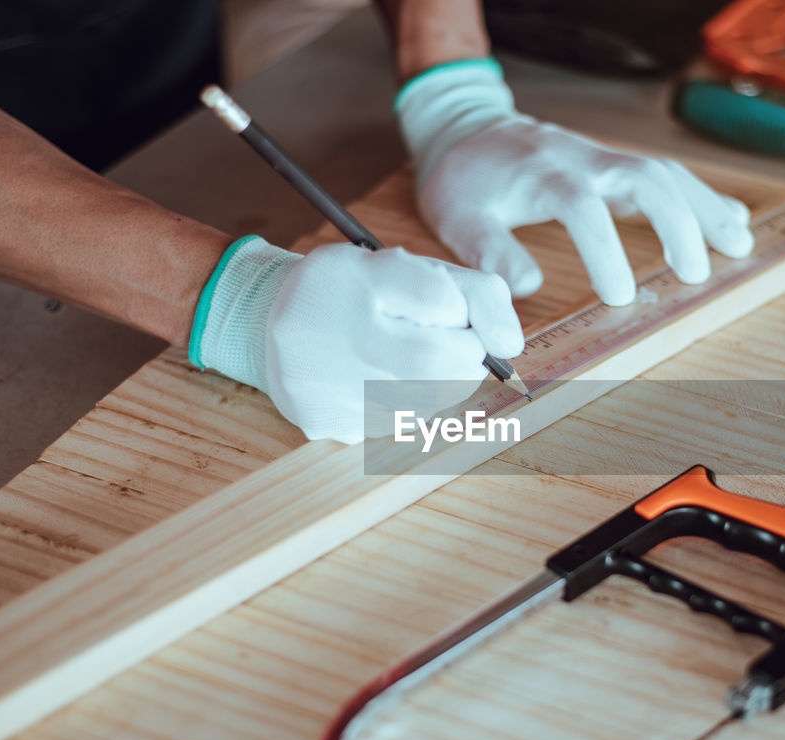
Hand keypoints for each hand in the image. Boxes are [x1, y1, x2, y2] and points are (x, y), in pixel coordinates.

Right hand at [189, 236, 522, 442]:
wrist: (271, 319)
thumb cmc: (360, 291)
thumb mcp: (416, 270)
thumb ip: (477, 294)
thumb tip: (512, 347)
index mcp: (354, 280)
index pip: (444, 302)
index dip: (463, 311)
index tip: (452, 313)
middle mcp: (329, 333)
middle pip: (437, 364)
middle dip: (463, 357)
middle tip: (452, 346)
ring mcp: (322, 386)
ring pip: (423, 402)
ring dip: (438, 384)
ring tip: (411, 359)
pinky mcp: (321, 422)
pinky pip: (394, 424)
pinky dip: (407, 405)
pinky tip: (383, 382)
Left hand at [396, 59, 753, 305]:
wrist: (469, 130)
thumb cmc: (465, 181)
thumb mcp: (458, 219)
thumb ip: (490, 252)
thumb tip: (527, 289)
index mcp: (543, 176)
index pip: (583, 208)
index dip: (606, 251)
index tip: (621, 296)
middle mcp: (584, 160)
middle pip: (644, 178)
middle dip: (678, 223)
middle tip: (696, 274)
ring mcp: (605, 158)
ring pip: (666, 173)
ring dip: (705, 207)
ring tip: (739, 245)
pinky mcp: (617, 164)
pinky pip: (667, 175)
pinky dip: (702, 197)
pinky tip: (733, 221)